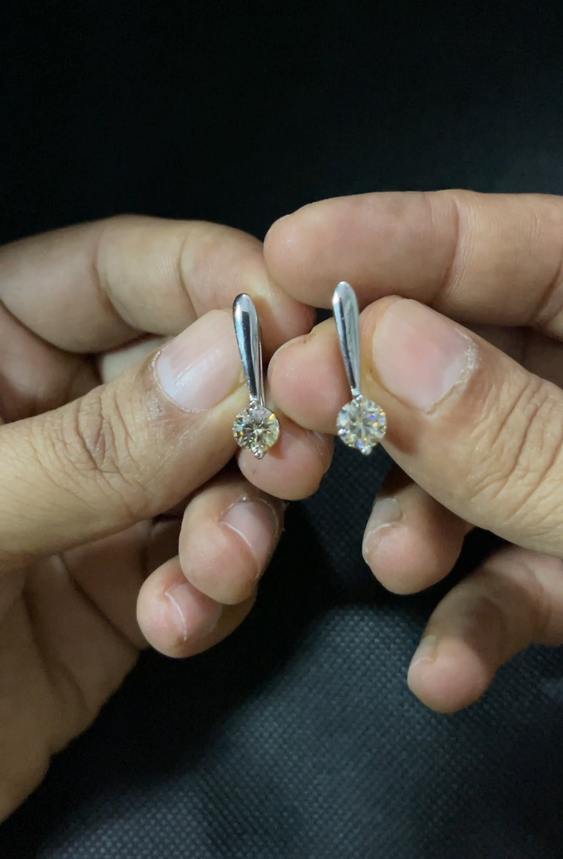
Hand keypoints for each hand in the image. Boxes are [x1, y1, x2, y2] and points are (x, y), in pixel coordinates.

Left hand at [0, 216, 329, 818]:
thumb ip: (90, 447)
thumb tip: (228, 362)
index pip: (115, 272)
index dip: (211, 280)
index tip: (291, 324)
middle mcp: (49, 412)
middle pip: (190, 371)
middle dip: (250, 413)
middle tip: (292, 454)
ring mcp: (91, 502)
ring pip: (214, 472)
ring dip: (239, 516)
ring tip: (220, 561)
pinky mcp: (119, 592)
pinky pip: (202, 567)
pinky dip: (212, 593)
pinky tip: (178, 623)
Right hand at [265, 189, 562, 712]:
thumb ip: (519, 434)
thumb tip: (385, 350)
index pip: (517, 243)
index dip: (400, 238)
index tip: (289, 249)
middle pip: (470, 353)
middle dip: (377, 388)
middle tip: (295, 403)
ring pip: (477, 466)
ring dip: (420, 517)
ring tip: (394, 563)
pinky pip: (519, 572)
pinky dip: (476, 617)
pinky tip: (445, 669)